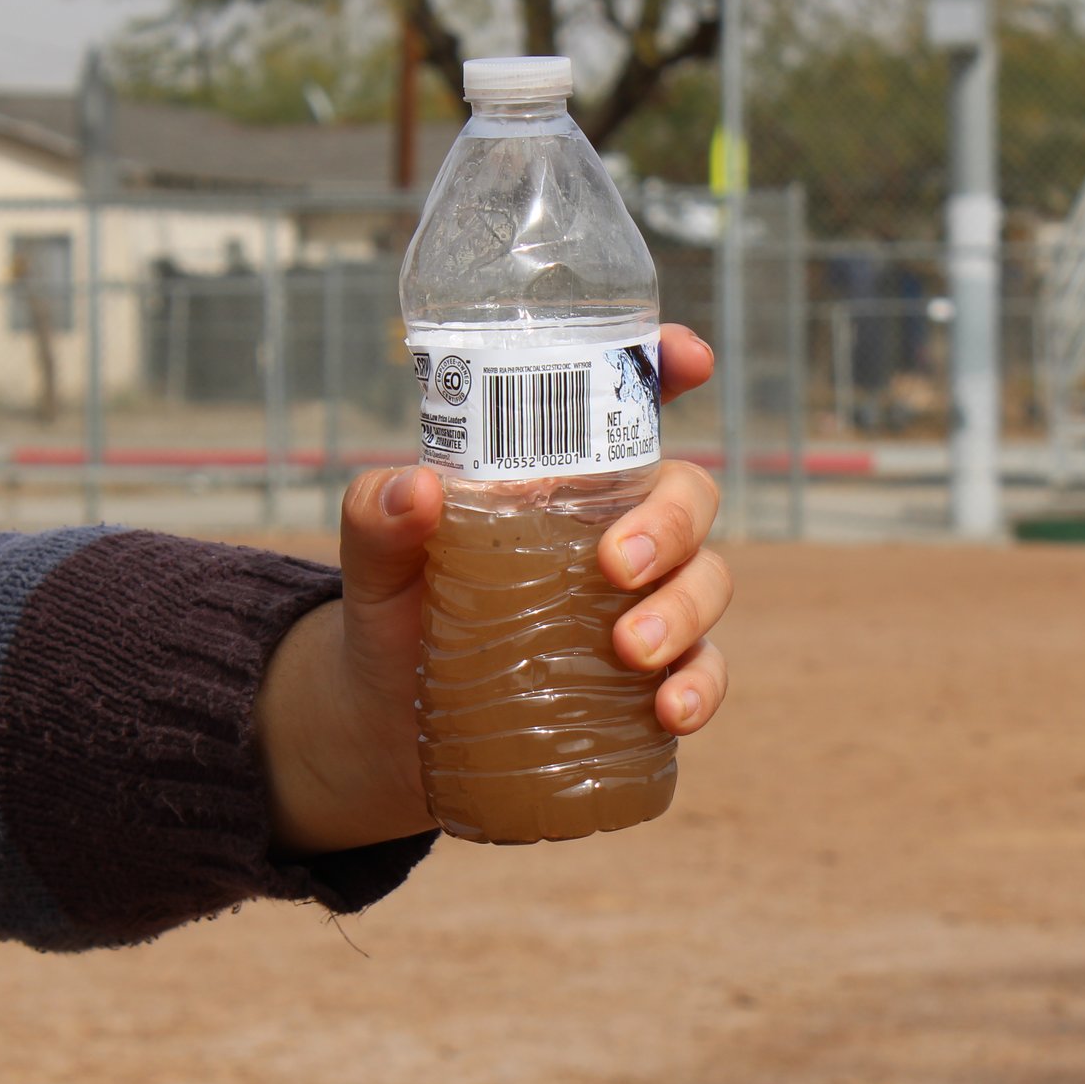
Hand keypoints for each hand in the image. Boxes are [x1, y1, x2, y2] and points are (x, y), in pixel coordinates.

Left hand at [255, 324, 733, 854]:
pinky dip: (701, 687)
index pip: (624, 409)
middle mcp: (616, 529)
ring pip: (709, 579)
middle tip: (616, 565)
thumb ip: (378, 516)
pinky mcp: (650, 678)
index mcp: (560, 478)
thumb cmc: (395, 614)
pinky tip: (670, 711)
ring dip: (684, 609)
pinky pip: (706, 671)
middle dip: (669, 522)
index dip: (665, 369)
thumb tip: (415, 490)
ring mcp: (643, 603)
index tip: (690, 357)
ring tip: (630, 649)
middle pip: (687, 495)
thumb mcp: (375, 560)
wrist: (388, 725)